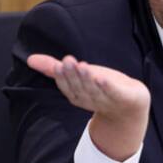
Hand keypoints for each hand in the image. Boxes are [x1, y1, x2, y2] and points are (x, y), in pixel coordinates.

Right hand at [27, 54, 150, 160]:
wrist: (131, 104)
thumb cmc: (101, 88)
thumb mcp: (79, 76)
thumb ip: (55, 69)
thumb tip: (30, 59)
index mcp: (77, 95)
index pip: (67, 86)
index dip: (62, 77)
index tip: (58, 65)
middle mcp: (90, 99)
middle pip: (79, 88)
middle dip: (73, 75)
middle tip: (68, 61)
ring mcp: (107, 100)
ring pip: (95, 90)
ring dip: (88, 79)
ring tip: (82, 65)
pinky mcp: (124, 98)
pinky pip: (115, 94)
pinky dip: (108, 87)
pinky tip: (102, 77)